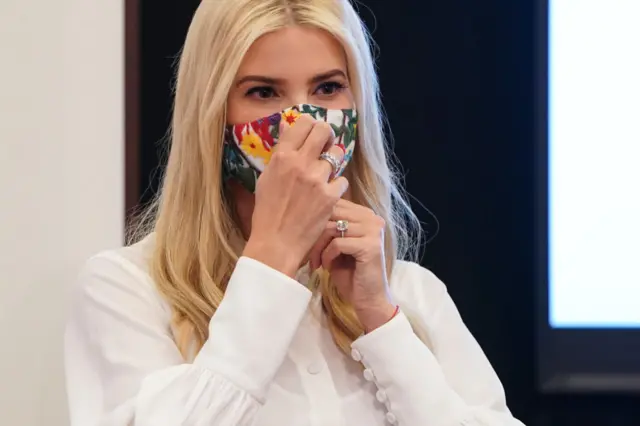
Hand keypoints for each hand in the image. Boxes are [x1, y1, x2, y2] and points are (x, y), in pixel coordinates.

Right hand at [243, 115, 347, 277]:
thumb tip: (287, 128)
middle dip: (326, 136)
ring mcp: (317, 180)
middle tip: (324, 146)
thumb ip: (280, 154)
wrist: (276, 243)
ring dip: (333, 161)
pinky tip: (327, 194)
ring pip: (337, 154)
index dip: (310, 125)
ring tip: (325, 174)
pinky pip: (342, 179)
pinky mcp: (331, 197)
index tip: (312, 134)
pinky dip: (337, 186)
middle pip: (324, 130)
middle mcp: (301, 164)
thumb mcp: (266, 178)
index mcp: (282, 157)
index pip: (303, 123)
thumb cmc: (267, 212)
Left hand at [308, 199, 395, 331]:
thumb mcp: (336, 245)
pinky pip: (338, 243)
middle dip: (315, 232)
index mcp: (366, 214)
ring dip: (319, 246)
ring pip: (332, 227)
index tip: (308, 240)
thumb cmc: (350, 273)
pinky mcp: (371, 246)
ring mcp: (374, 231)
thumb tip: (306, 211)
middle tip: (310, 253)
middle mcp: (373, 218)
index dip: (316, 219)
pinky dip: (327, 255)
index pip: (334, 203)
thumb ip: (329, 226)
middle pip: (331, 212)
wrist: (368, 300)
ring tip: (317, 262)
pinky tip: (326, 267)